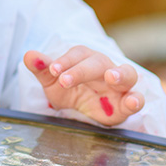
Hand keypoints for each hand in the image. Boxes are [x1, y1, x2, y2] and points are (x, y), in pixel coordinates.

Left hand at [23, 46, 144, 126]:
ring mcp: (119, 86)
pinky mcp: (126, 104)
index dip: (66, 60)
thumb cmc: (69, 89)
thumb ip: (42, 69)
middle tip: (65, 80)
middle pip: (99, 62)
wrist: (80, 112)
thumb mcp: (52, 81)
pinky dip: (136, 100)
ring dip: (121, 74)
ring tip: (111, 77)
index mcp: (86, 59)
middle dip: (82, 70)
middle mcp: (105, 68)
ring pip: (127, 74)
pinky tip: (131, 102)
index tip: (52, 70)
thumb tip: (28, 55)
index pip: (78, 53)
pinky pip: (137, 99)